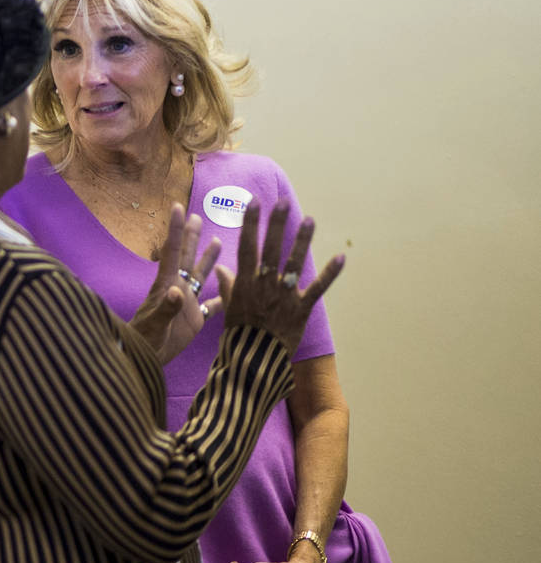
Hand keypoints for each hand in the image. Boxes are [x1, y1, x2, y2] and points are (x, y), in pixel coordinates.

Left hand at [130, 204, 221, 363]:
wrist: (145, 357)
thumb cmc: (145, 339)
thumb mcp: (156, 324)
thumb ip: (167, 308)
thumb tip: (177, 291)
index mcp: (168, 284)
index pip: (173, 251)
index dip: (176, 229)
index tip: (178, 206)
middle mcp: (179, 287)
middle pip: (187, 256)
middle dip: (191, 235)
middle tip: (196, 215)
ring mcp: (187, 302)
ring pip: (200, 275)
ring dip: (208, 259)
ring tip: (215, 241)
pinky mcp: (194, 318)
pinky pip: (211, 305)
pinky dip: (222, 297)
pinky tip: (233, 290)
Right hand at [214, 200, 343, 354]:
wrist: (254, 360)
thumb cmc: (239, 334)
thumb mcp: (229, 308)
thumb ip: (228, 286)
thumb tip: (220, 267)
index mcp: (246, 283)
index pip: (247, 247)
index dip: (250, 224)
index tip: (253, 203)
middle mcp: (265, 285)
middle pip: (271, 249)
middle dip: (276, 224)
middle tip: (283, 203)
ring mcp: (284, 295)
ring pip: (294, 263)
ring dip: (302, 241)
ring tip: (310, 220)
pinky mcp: (301, 308)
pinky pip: (317, 288)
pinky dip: (330, 274)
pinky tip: (341, 257)